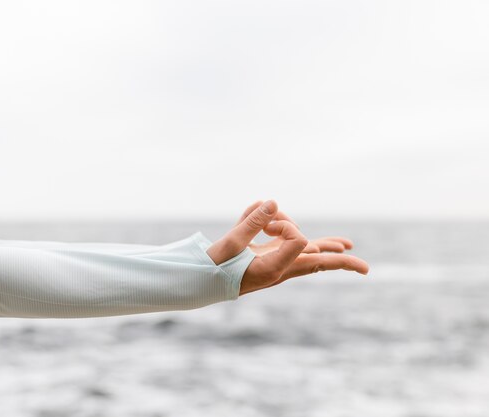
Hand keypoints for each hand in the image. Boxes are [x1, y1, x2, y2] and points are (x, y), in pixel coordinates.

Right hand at [206, 200, 369, 295]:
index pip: (299, 242)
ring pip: (307, 257)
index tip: (268, 226)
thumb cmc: (210, 267)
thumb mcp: (229, 244)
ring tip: (346, 245)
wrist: (196, 283)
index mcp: (272, 269)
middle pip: (316, 263)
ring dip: (324, 248)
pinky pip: (291, 250)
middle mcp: (277, 269)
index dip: (289, 226)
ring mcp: (273, 265)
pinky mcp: (266, 259)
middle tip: (365, 269)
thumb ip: (251, 222)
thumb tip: (273, 202)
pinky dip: (297, 239)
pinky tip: (298, 235)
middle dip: (339, 261)